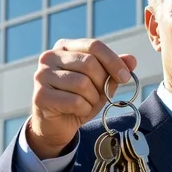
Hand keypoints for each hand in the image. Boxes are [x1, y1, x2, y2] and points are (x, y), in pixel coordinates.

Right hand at [27, 39, 137, 158]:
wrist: (56, 126)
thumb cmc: (78, 100)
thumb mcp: (100, 84)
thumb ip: (114, 70)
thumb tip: (132, 60)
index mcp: (65, 47)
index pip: (94, 46)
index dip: (113, 61)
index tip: (126, 77)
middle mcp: (50, 57)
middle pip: (89, 63)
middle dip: (102, 83)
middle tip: (100, 96)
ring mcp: (42, 75)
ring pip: (82, 83)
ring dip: (92, 99)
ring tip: (87, 104)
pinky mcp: (40, 96)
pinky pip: (74, 101)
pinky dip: (83, 109)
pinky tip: (77, 111)